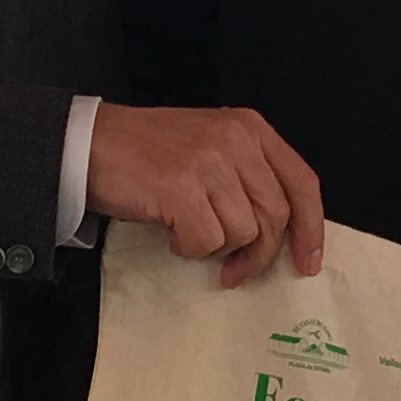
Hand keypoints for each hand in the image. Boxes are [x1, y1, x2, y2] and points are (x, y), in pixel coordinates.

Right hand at [86, 104, 326, 285]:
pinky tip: (170, 234)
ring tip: (188, 234)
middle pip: (275, 216)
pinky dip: (188, 248)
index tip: (307, 263)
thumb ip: (247, 177)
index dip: (311, 228)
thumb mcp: (210, 147)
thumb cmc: (148, 153)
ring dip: (216, 248)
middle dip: (260, 255)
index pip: (302, 182)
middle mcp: (236, 139)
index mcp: (250, 128)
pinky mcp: (182, 187)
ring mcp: (209, 162)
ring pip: (243, 232)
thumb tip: (280, 233)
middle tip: (235, 273)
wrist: (88, 144)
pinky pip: (207, 241)